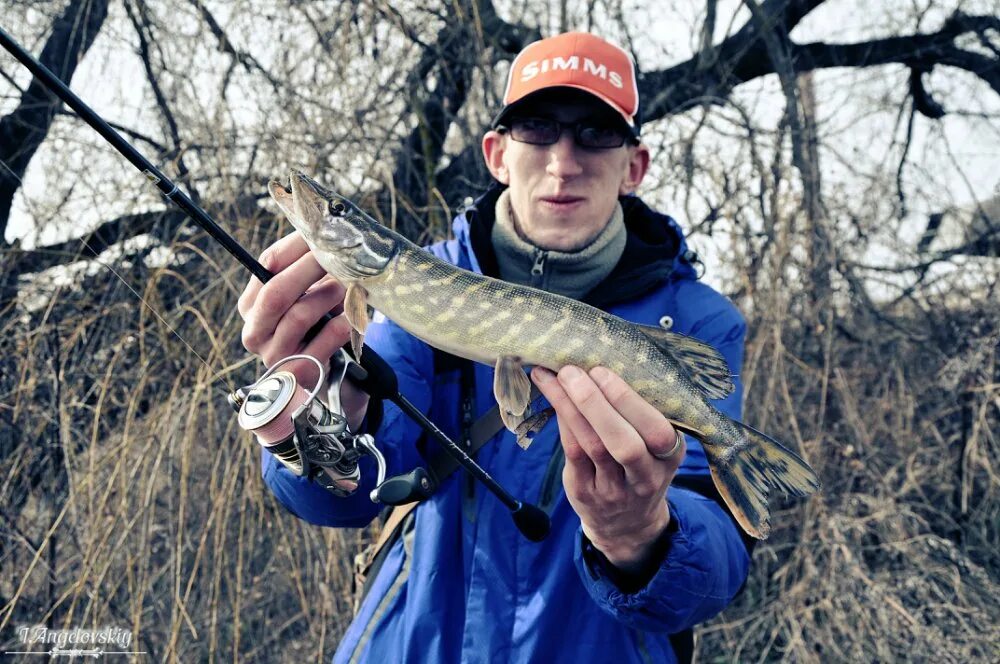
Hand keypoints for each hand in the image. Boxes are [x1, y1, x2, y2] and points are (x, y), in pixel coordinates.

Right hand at [238, 232, 368, 426]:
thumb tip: (321, 228)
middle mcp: (254, 331)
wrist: (321, 374)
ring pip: (299, 316)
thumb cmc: (314, 324)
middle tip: (335, 253)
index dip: (296, 246)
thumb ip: (305, 266)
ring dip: (328, 295)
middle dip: (309, 268)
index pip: (266, 265)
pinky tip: (353, 314)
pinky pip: (323, 342)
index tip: (322, 232)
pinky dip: (342, 324)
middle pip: (276, 292)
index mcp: (250, 305)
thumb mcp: (304, 294)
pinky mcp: (298, 373)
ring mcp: (274, 355)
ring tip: (348, 284)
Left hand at [530, 365, 684, 573]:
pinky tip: (553, 397)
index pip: (656, 431)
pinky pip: (572, 453)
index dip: (628, 401)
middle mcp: (645, 476)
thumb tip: (605, 359)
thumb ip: (641, 414)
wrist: (627, 523)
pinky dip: (562, 420)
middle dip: (595, 403)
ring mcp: (615, 490)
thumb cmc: (640, 465)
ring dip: (569, 406)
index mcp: (670, 456)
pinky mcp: (586, 493)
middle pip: (623, 443)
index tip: (603, 371)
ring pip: (592, 446)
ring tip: (552, 376)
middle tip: (572, 371)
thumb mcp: (655, 446)